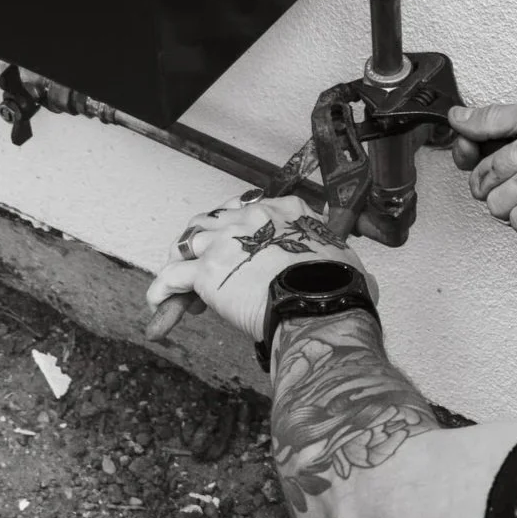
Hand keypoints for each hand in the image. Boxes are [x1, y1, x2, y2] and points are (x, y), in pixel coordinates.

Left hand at [145, 197, 373, 342]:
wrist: (321, 307)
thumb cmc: (338, 291)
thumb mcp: (347, 263)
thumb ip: (339, 262)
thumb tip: (358, 279)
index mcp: (286, 211)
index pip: (252, 210)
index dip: (241, 232)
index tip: (242, 251)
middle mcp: (251, 216)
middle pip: (215, 220)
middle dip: (208, 242)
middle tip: (209, 268)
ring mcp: (225, 241)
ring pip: (190, 242)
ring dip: (184, 262)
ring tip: (182, 286)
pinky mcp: (207, 272)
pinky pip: (172, 276)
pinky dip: (162, 290)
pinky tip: (159, 303)